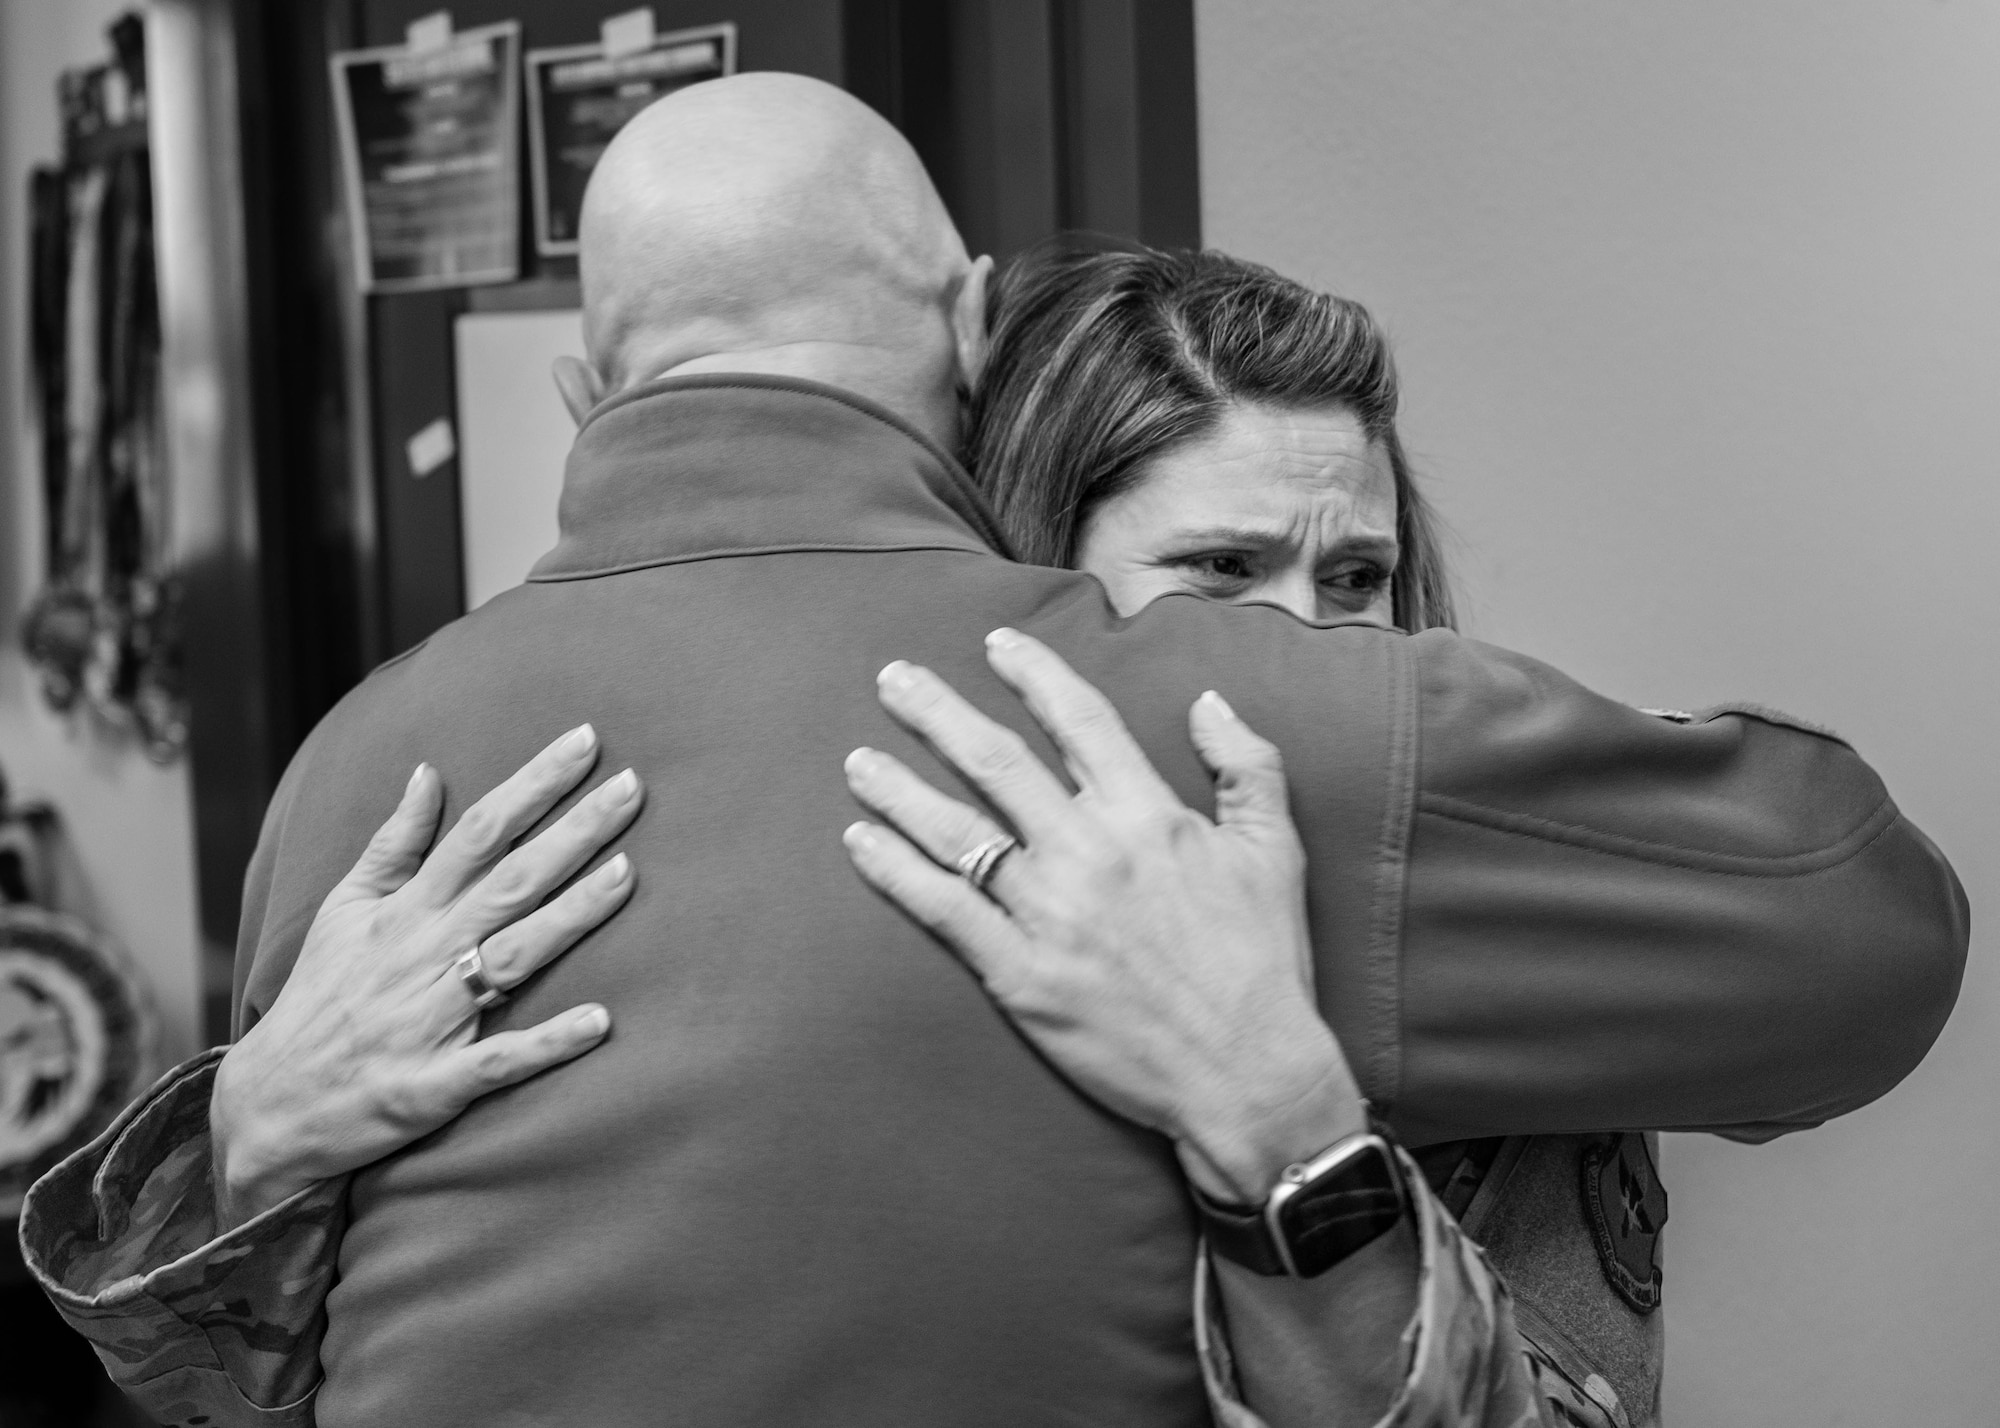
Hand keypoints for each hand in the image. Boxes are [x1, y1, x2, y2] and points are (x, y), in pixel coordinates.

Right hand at [211, 725, 642, 1227]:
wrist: (269, 1106)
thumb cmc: (321, 998)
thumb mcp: (344, 910)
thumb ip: (393, 844)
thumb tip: (428, 772)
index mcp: (405, 912)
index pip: (479, 831)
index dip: (533, 785)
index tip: (588, 741)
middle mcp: (423, 955)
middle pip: (510, 882)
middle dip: (573, 833)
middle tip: (634, 787)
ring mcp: (429, 1021)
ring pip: (512, 958)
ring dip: (571, 917)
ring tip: (628, 874)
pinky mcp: (433, 1085)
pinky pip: (498, 1061)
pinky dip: (547, 1043)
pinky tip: (600, 1021)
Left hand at [841, 628, 1365, 1202]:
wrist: (1247, 1072)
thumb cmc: (1263, 962)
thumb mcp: (1275, 851)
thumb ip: (1247, 766)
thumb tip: (1208, 701)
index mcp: (1147, 816)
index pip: (1079, 721)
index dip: (1033, 673)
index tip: (995, 643)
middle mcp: (1089, 852)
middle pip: (996, 762)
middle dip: (936, 713)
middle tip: (892, 680)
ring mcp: (1049, 915)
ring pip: (956, 831)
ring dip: (898, 789)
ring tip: (857, 761)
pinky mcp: (1020, 976)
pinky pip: (944, 912)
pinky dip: (896, 872)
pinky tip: (861, 842)